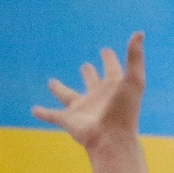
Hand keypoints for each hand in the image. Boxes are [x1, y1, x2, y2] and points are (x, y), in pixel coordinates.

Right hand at [32, 33, 143, 150]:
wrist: (112, 139)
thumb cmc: (124, 111)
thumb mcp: (133, 80)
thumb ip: (134, 57)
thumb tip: (139, 33)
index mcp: (112, 88)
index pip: (111, 69)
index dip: (109, 60)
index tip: (105, 51)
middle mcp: (96, 97)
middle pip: (91, 82)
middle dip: (88, 74)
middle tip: (85, 67)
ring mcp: (82, 109)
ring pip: (67, 96)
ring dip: (59, 89)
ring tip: (51, 82)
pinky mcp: (68, 120)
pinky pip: (52, 115)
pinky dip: (43, 113)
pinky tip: (34, 110)